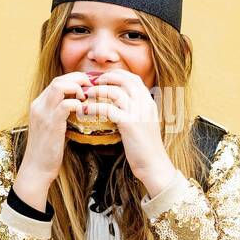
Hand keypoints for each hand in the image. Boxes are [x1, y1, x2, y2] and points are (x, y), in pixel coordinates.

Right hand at [20, 72, 88, 185]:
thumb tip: (78, 107)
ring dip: (78, 89)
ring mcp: (43, 114)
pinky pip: (65, 105)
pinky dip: (78, 104)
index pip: (56, 82)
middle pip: (58, 80)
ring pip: (60, 87)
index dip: (74, 80)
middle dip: (78, 80)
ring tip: (87, 99)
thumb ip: (60, 114)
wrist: (36, 169)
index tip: (88, 86)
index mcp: (38, 105)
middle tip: (92, 89)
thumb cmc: (47, 151)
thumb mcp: (52, 127)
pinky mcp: (51, 124)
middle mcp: (38, 106)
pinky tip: (84, 112)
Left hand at [80, 70, 175, 189]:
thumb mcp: (144, 124)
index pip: (134, 79)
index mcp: (149, 103)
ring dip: (98, 90)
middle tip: (92, 82)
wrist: (154, 165)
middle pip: (125, 80)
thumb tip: (120, 105)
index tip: (104, 77)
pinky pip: (108, 109)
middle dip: (107, 78)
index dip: (118, 74)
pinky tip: (85, 110)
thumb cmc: (145, 148)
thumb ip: (136, 112)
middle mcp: (145, 104)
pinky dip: (94, 107)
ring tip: (86, 94)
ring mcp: (138, 113)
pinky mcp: (129, 124)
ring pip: (116, 91)